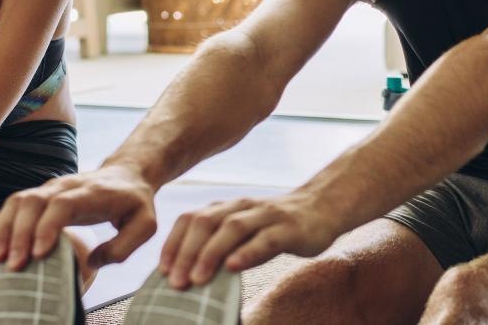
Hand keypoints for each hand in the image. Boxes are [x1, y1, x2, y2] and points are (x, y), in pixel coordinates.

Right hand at [0, 164, 157, 270]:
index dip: (47, 226)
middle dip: (19, 233)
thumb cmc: (135, 203)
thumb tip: (92, 261)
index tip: (39, 253)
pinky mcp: (40, 196)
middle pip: (33, 201)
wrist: (126, 175)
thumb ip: (124, 245)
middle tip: (13, 264)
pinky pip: (14, 206)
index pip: (62, 204)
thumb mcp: (146, 225)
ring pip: (18, 201)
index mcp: (91, 192)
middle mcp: (65, 186)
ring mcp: (49, 189)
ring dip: (4, 229)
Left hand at [160, 192, 341, 289]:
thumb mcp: (246, 231)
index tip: (163, 270)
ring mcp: (267, 215)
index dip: (174, 243)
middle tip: (175, 281)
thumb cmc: (278, 226)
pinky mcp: (289, 228)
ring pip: (232, 228)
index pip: (191, 219)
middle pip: (206, 223)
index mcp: (228, 208)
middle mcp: (243, 207)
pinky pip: (266, 239)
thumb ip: (222, 245)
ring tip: (197, 279)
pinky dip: (247, 253)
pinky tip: (233, 268)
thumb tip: (192, 274)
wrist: (323, 207)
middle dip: (187, 252)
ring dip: (210, 254)